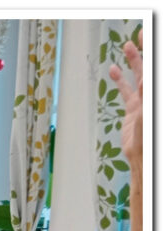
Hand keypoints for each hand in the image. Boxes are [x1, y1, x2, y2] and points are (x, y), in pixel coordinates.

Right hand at [109, 29, 142, 164]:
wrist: (142, 157)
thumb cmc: (148, 139)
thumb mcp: (147, 116)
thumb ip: (147, 98)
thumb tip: (146, 80)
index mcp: (154, 96)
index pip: (155, 70)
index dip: (152, 52)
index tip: (150, 35)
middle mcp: (152, 95)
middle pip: (150, 67)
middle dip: (146, 50)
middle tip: (142, 33)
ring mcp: (144, 100)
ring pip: (140, 75)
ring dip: (134, 60)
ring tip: (128, 46)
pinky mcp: (134, 109)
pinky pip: (127, 90)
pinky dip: (120, 80)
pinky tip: (114, 70)